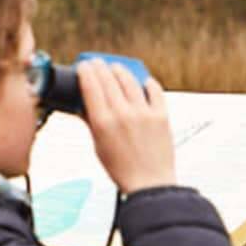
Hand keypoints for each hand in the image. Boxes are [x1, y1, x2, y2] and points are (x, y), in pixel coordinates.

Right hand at [78, 60, 175, 193]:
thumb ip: (91, 122)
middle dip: (100, 67)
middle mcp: (123, 114)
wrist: (150, 183)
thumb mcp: (98, 145)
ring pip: (130, 81)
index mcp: (103, 122)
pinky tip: (142, 80)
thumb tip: (83, 105)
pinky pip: (154, 91)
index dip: (85, 72)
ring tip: (115, 67)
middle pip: (109, 79)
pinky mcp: (162, 116)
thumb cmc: (121, 168)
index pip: (91, 86)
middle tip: (95, 62)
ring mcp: (144, 113)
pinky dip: (147, 82)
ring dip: (120, 70)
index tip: (83, 66)